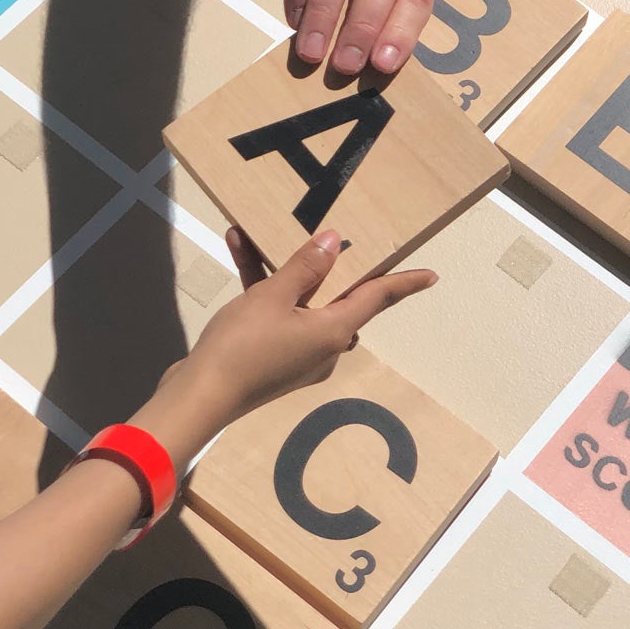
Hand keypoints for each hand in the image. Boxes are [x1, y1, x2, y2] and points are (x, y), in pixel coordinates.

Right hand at [139, 229, 436, 461]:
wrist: (198, 397)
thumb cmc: (244, 346)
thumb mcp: (274, 296)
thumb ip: (306, 266)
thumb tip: (335, 242)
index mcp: (334, 331)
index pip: (377, 299)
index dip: (404, 283)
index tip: (431, 275)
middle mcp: (322, 345)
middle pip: (340, 299)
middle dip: (333, 267)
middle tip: (338, 237)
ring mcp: (295, 353)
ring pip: (301, 301)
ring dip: (282, 268)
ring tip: (265, 231)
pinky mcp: (269, 356)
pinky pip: (274, 312)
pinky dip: (260, 285)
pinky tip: (238, 247)